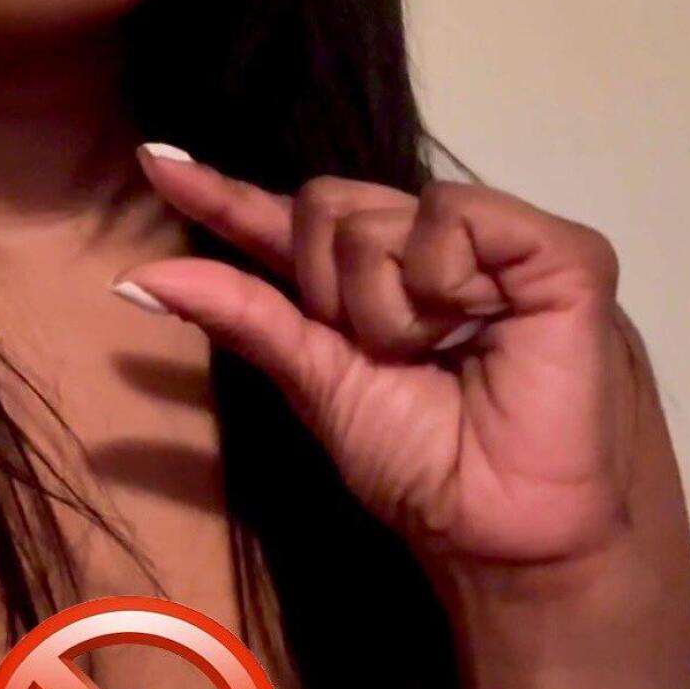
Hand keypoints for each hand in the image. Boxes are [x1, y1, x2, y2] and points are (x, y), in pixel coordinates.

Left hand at [112, 148, 649, 615]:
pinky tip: (481, 322)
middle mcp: (425, 247)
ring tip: (444, 354)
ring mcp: (493, 243)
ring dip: (387, 306)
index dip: (223, 193)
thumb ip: (241, 316)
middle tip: (389, 356)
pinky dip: (445, 276)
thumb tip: (134, 277)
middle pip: (324, 207)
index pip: (283, 222)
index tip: (155, 160)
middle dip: (331, 292)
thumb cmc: (423, 467)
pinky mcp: (556, 250)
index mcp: (367, 282)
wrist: (504, 529)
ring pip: (378, 215)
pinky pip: (456, 215)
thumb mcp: (316, 383)